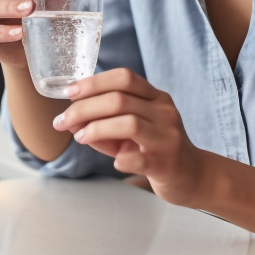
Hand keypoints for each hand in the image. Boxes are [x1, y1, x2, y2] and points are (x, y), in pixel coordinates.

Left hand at [52, 68, 207, 205]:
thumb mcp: (130, 132)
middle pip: (119, 100)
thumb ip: (103, 123)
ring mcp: (167, 137)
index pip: (124, 78)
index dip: (93, 82)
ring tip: (81, 138)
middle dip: (84, 108)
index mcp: (156, 98)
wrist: (192, 176)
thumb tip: (70, 120)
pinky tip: (115, 162)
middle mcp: (164, 112)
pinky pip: (139, 158)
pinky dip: (121, 159)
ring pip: (128, 123)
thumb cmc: (155, 149)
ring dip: (97, 128)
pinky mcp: (166, 163)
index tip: (69, 92)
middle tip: (62, 121)